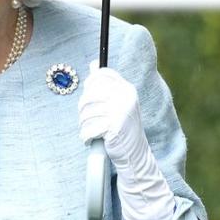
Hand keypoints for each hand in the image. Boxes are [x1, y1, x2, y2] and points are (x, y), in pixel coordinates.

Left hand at [79, 63, 175, 219]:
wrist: (135, 155)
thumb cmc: (123, 129)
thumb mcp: (119, 103)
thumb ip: (108, 85)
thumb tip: (93, 64)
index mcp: (127, 89)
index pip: (102, 75)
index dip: (91, 83)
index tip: (88, 93)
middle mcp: (125, 97)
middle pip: (90, 94)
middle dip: (83, 110)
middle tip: (87, 121)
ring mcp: (120, 111)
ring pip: (87, 112)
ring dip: (84, 125)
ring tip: (89, 131)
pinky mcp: (114, 127)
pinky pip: (89, 128)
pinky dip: (86, 136)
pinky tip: (91, 140)